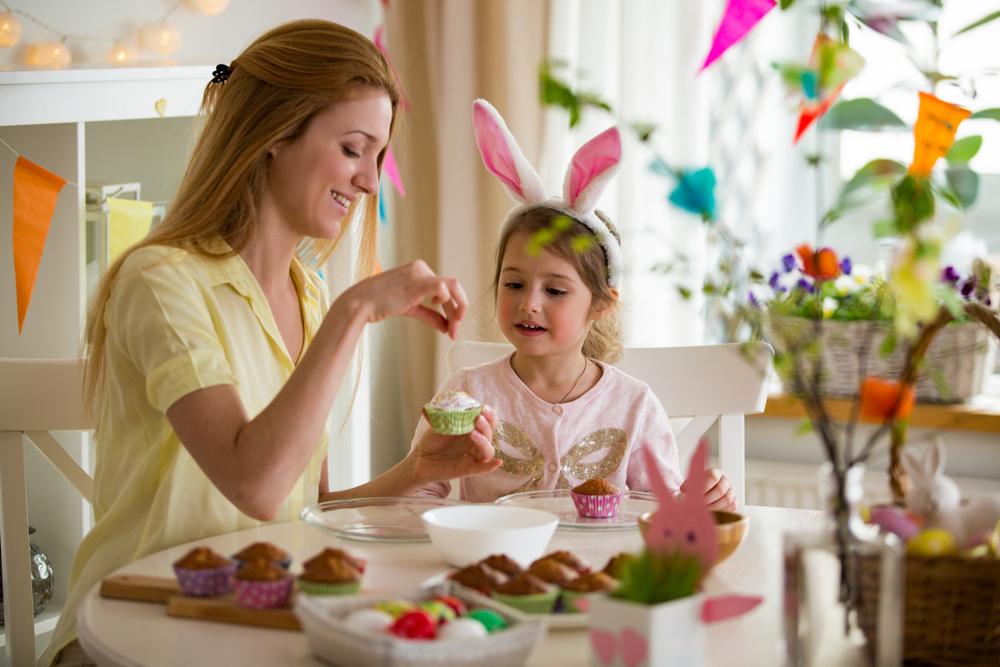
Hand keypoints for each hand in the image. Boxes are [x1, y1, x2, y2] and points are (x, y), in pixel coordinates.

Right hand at [343, 260, 466, 338]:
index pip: (445, 289)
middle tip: (455, 333)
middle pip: (452, 289)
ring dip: (456, 311)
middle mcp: (422, 268)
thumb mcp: (411, 308)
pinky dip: (448, 304)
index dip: (453, 309)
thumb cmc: (381, 304)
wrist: (361, 303)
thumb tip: (446, 326)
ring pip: (453, 289)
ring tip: (453, 330)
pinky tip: (439, 316)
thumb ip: (429, 315)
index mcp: (419, 270)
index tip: (452, 329)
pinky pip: (443, 289)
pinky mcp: (419, 282)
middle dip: (457, 312)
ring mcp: (420, 273)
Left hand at [411, 405, 501, 483]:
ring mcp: (472, 456)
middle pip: (489, 434)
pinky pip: (481, 469)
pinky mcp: (466, 469)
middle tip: (478, 418)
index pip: (488, 421)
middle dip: (486, 425)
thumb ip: (442, 417)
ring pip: (487, 450)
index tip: (483, 408)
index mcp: (472, 429)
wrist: (420, 459)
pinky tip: (498, 462)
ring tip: (473, 433)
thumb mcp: (437, 426)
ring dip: (484, 441)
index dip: (489, 415)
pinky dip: (490, 466)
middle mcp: (475, 442)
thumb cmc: (432, 441)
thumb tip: (437, 406)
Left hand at [681, 467, 736, 510]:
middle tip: (698, 505)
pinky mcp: (735, 500)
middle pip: (720, 490)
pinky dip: (722, 511)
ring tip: (704, 510)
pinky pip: (732, 507)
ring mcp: (732, 490)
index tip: (695, 495)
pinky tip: (712, 512)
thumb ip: (689, 484)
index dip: (704, 487)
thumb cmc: (701, 485)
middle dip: (707, 500)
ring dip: (714, 507)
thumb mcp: (694, 481)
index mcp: (716, 472)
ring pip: (727, 500)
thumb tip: (684, 488)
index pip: (712, 478)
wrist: (709, 489)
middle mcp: (726, 480)